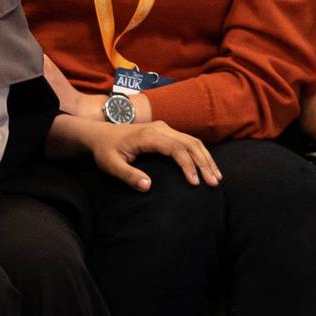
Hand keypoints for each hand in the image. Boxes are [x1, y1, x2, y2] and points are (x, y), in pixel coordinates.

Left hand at [88, 116, 220, 192]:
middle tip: (214, 182)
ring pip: (192, 141)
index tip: (195, 183)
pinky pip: (187, 141)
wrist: (99, 133)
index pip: (176, 149)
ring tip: (216, 177)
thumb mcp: (111, 165)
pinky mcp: (166, 132)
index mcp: (148, 135)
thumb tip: (148, 187)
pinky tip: (207, 167)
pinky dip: (200, 154)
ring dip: (205, 158)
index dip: (188, 165)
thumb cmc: (105, 150)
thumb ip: (128, 175)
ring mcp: (164, 128)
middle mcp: (160, 128)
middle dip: (204, 163)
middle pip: (189, 143)